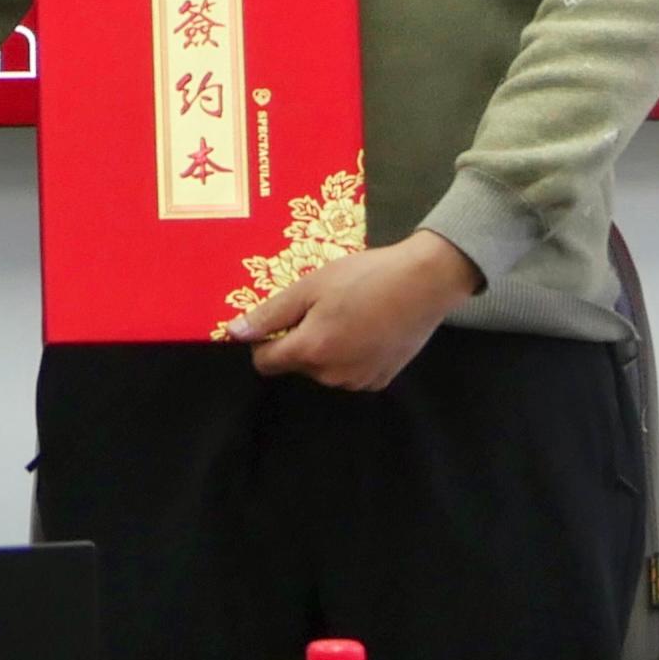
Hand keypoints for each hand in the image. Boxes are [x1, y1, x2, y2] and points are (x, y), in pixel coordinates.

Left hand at [224, 231, 480, 391]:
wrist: (424, 282)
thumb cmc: (364, 277)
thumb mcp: (310, 286)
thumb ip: (270, 314)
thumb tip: (234, 334)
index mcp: (311, 351)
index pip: (265, 362)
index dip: (264, 339)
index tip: (282, 316)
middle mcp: (331, 376)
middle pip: (296, 364)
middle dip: (300, 339)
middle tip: (324, 305)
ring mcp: (358, 382)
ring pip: (324, 369)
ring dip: (326, 348)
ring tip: (349, 313)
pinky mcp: (381, 381)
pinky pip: (350, 372)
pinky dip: (351, 354)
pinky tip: (367, 327)